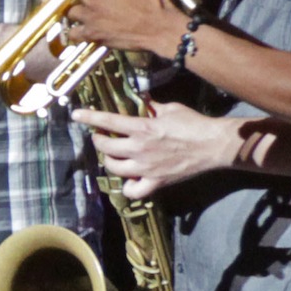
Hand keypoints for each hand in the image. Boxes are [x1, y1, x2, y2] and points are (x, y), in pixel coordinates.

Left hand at [74, 102, 245, 197]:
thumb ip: (150, 106)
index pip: (108, 121)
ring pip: (113, 167)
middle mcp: (139, 149)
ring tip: (112, 155)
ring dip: (108, 160)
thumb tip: (140, 99)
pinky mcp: (156, 182)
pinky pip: (133, 191)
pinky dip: (128, 187)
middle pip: (105, 147)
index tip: (76, 115)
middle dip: (99, 140)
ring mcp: (146, 168)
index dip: (89, 117)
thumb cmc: (193, 123)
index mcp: (142, 128)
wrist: (214, 145)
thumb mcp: (170, 108)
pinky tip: (129, 179)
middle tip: (101, 136)